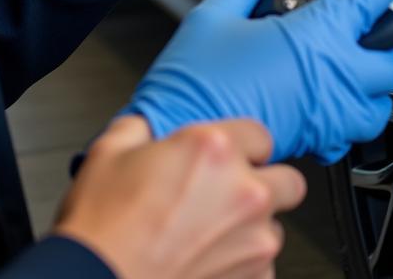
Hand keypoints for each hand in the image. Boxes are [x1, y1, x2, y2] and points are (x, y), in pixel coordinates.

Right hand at [55, 116, 305, 278]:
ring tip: (211, 232)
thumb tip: (147, 129)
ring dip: (252, 227)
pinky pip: (265, 267)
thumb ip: (141, 128)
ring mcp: (253, 242)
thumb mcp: (110, 150)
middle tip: (232, 191)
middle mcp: (244, 193)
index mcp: (214, 149)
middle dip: (265, 183)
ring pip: (276, 227)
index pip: (261, 134)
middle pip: (289, 180)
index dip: (242, 145)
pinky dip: (244, 264)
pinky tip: (209, 259)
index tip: (228, 157)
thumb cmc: (103, 227)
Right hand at [120, 0, 392, 164]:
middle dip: (384, 41)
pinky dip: (350, 121)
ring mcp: (329, 113)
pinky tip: (328, 105)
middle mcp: (332, 75)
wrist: (181, 132)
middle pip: (392, 58)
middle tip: (364, 29)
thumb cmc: (195, 80)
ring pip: (382, 104)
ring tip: (351, 70)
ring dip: (373, 86)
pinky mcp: (319, 142)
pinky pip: (356, 137)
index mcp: (313, 34)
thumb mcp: (213, 15)